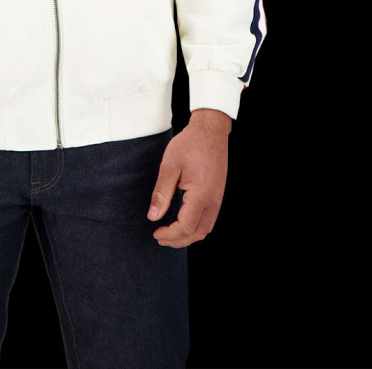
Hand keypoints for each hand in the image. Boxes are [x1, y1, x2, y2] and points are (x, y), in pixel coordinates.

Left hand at [147, 109, 230, 247]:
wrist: (210, 130)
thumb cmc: (189, 145)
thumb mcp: (169, 166)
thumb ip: (161, 193)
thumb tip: (153, 216)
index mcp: (202, 195)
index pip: (186, 227)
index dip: (170, 234)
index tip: (155, 232)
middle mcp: (213, 201)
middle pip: (197, 233)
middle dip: (178, 240)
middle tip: (159, 238)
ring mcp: (218, 199)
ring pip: (205, 229)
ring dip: (187, 236)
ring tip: (170, 234)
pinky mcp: (218, 195)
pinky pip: (209, 219)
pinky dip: (195, 227)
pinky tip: (183, 223)